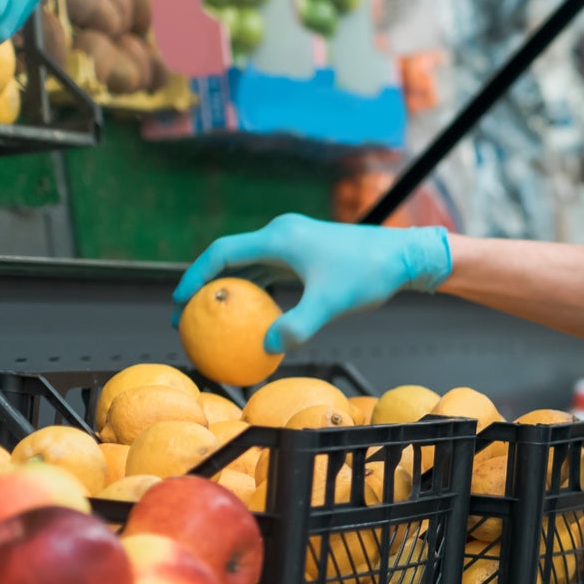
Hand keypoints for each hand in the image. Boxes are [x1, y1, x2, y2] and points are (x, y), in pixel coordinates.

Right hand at [173, 214, 451, 351]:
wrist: (405, 255)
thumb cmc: (369, 274)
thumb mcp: (332, 303)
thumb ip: (298, 325)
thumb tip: (266, 348)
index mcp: (279, 238)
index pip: (222, 253)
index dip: (195, 276)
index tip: (178, 303)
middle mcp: (282, 235)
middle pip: (230, 259)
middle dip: (205, 287)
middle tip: (186, 320)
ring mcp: (295, 243)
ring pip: (250, 266)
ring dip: (229, 291)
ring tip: (211, 321)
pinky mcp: (307, 254)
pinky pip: (270, 273)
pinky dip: (257, 292)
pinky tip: (253, 319)